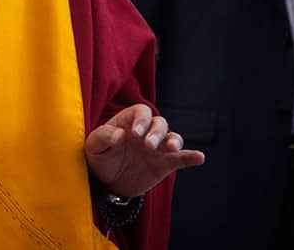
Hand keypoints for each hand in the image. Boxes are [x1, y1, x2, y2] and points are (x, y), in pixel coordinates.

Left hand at [85, 103, 204, 197]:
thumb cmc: (99, 157)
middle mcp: (146, 131)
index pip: (141, 112)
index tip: (135, 134)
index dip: (141, 120)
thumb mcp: (93, 146)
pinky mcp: (165, 164)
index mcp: (129, 121)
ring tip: (171, 148)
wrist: (107, 182)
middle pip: (159, 123)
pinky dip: (191, 157)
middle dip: (156, 132)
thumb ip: (103, 137)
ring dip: (174, 141)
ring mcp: (157, 147)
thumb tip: (119, 135)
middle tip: (148, 145)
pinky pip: (181, 158)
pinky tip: (200, 157)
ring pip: (172, 137)